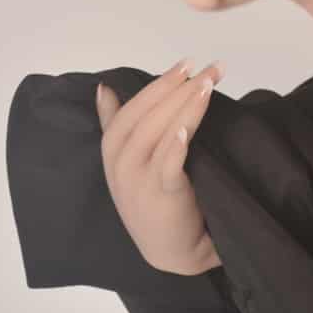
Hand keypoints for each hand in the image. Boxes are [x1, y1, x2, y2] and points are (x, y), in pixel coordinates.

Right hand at [95, 58, 224, 274]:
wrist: (169, 248)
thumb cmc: (150, 197)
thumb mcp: (126, 160)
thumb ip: (114, 123)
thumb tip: (103, 87)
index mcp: (112, 151)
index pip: (132, 109)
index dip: (158, 85)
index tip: (186, 64)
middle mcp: (121, 165)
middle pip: (147, 117)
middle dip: (178, 89)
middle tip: (206, 69)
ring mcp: (139, 183)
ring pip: (161, 135)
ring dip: (186, 106)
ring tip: (208, 85)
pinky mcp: (162, 198)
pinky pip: (167, 167)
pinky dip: (176, 146)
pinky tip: (188, 128)